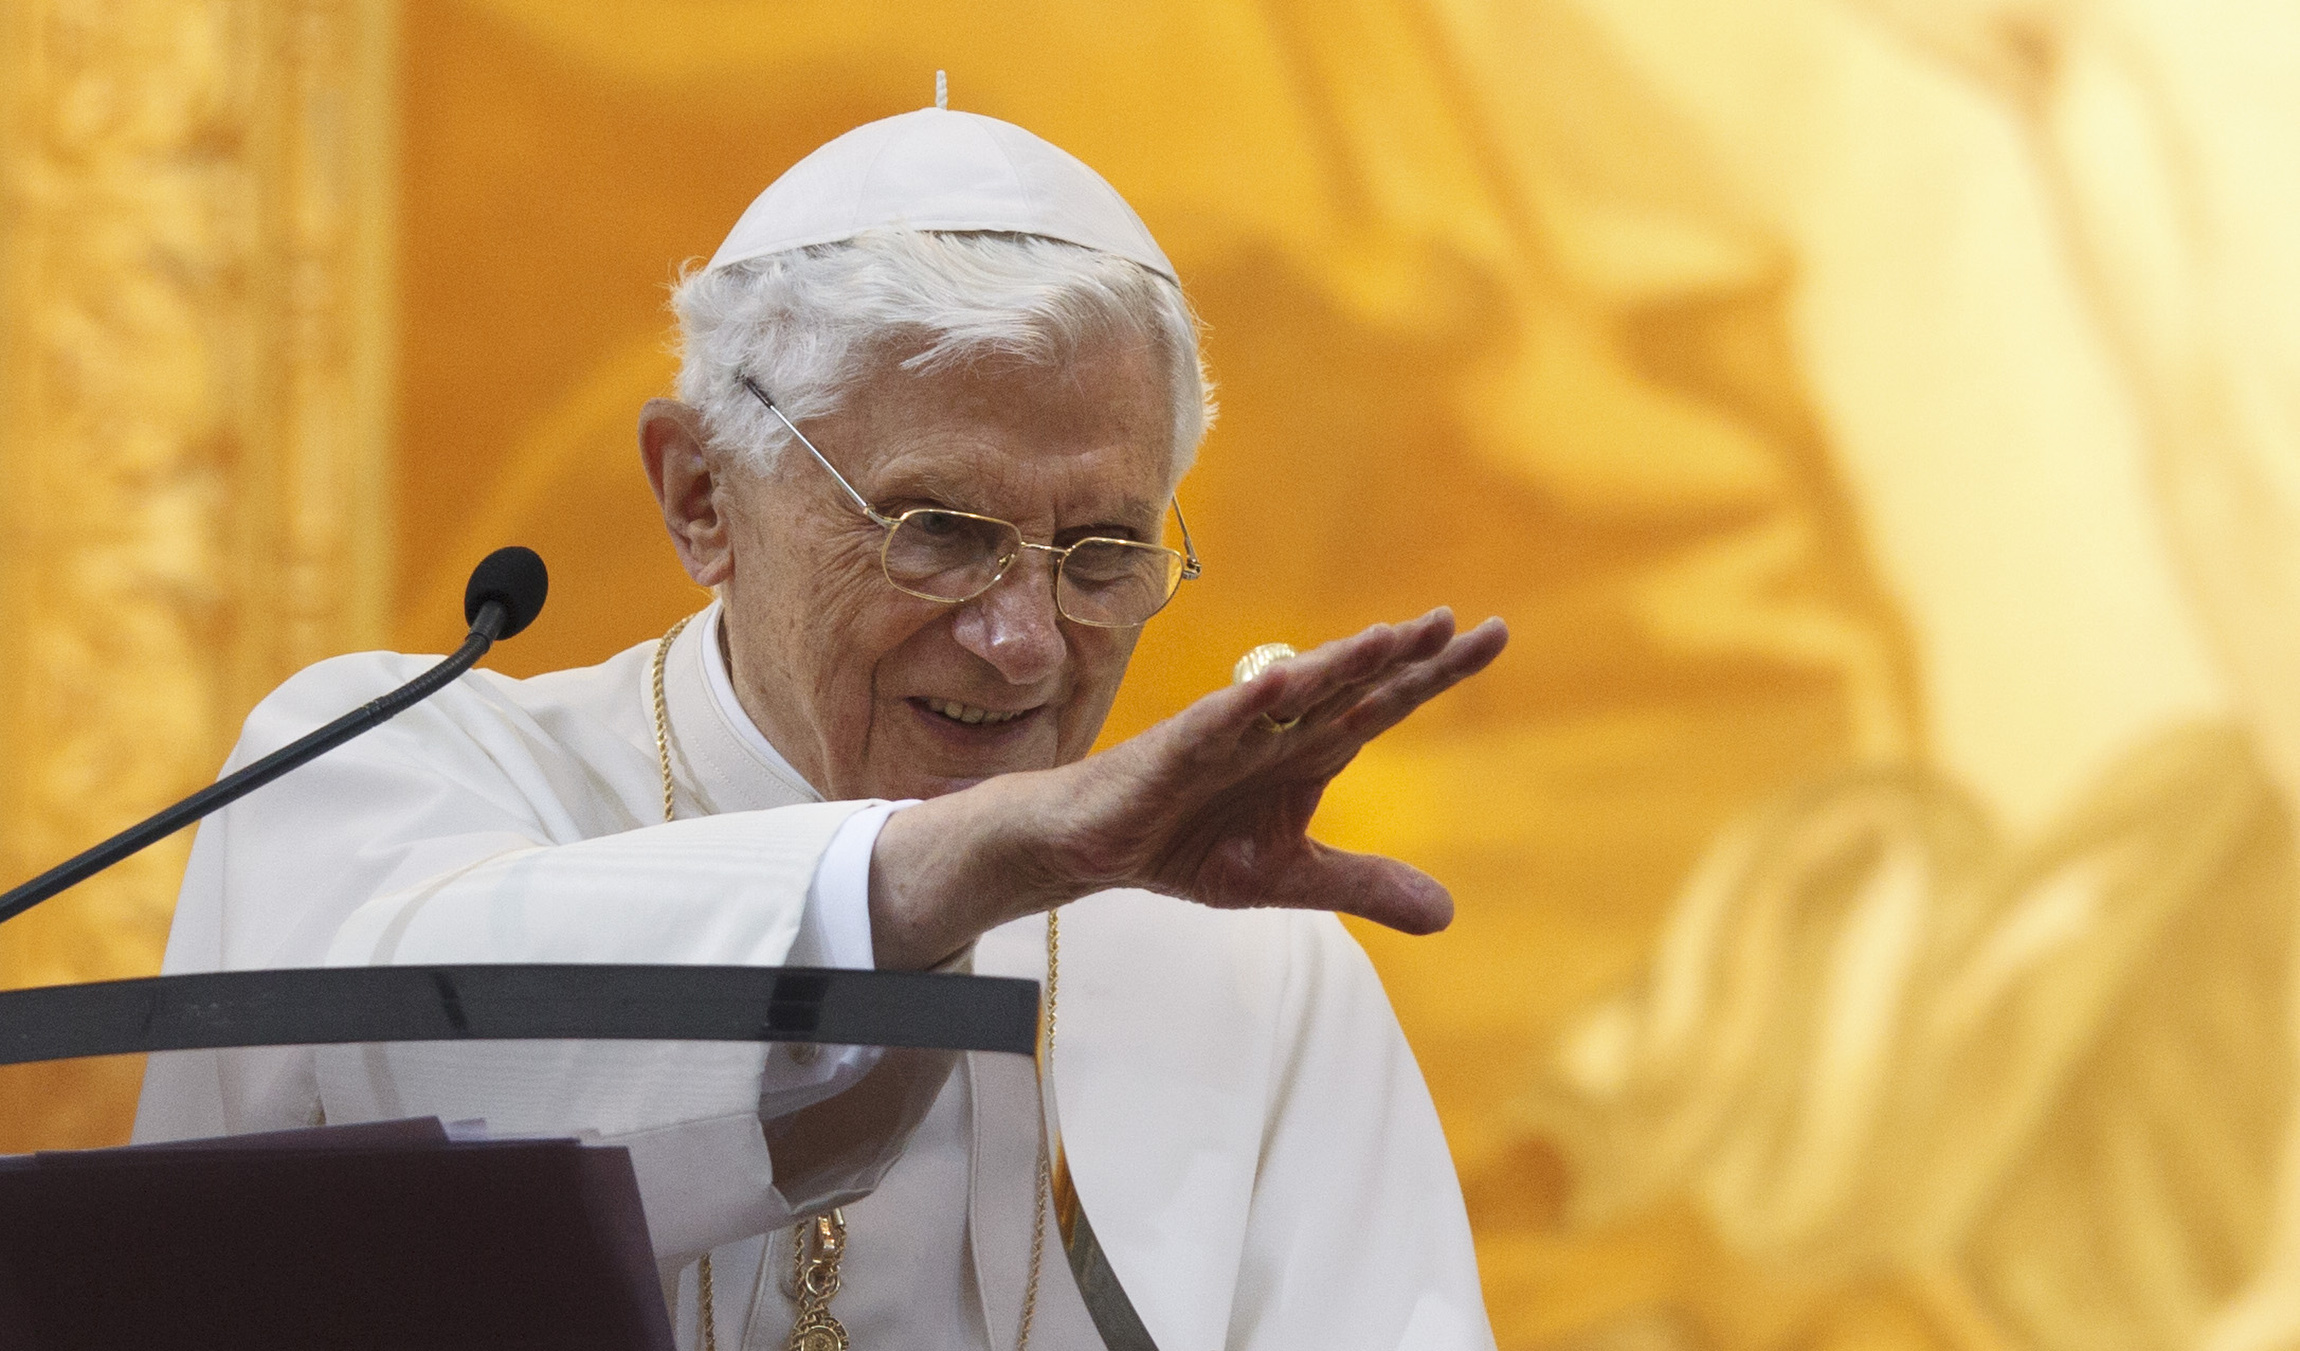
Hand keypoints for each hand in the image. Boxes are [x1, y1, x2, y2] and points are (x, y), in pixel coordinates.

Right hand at [869, 608, 1508, 966]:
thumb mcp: (1288, 876)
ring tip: (1386, 638)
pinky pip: (1216, 724)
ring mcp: (1229, 733)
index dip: (1436, 672)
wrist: (1094, 847)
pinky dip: (1246, 706)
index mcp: (1312, 749)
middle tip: (1457, 621)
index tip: (1493, 636)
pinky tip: (1279, 686)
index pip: (1386, 703)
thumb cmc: (1189, 842)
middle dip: (1402, 654)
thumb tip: (1448, 914)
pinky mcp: (1175, 749)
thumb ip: (1363, 883)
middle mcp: (1279, 728)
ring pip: (1291, 692)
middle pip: (1352, 684)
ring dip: (1338, 664)